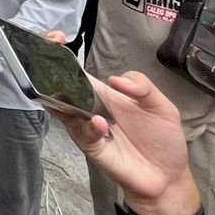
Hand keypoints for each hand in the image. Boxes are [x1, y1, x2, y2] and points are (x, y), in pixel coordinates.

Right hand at [49, 70, 201, 214]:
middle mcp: (90, 109)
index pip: (78, 72)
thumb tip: (113, 79)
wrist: (168, 177)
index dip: (62, 56)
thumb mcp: (162, 107)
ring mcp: (88, 128)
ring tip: (73, 97)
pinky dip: (88, 127)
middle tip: (45, 61)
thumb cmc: (164, 140)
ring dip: (64, 101)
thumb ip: (143, 87)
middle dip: (48, 72)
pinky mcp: (92, 148)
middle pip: (60, 87)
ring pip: (63, 110)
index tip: (54, 37)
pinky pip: (82, 134)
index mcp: (104, 94)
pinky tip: (100, 124)